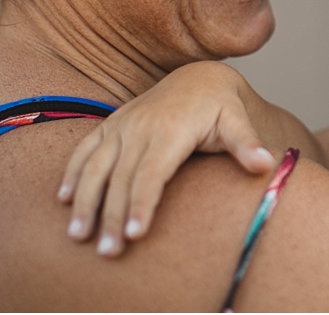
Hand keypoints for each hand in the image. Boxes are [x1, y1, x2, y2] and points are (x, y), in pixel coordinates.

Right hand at [58, 61, 275, 256]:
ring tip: (78, 234)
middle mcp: (141, 127)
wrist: (198, 77)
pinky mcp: (110, 125)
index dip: (141, 204)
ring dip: (85, 201)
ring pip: (96, 166)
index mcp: (172, 130)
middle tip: (108, 252)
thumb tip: (265, 164)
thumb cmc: (220, 107)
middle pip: (121, 178)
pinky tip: (64, 200)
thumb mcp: (237, 120)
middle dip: (112, 216)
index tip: (135, 235)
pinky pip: (85, 150)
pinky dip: (73, 173)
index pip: (152, 174)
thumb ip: (246, 143)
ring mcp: (122, 125)